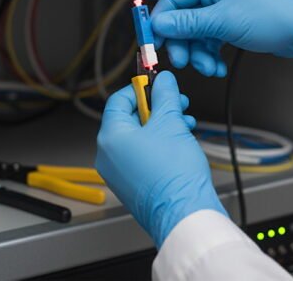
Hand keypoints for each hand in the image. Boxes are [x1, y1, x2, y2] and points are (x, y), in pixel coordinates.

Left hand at [95, 71, 226, 246]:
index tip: (156, 84)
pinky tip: (179, 142)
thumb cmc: (174, 174)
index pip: (118, 100)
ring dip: (162, 126)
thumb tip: (163, 81)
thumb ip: (165, 95)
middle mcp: (108, 155)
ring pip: (138, 138)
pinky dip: (159, 145)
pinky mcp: (131, 185)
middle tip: (176, 103)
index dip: (139, 88)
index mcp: (110, 137)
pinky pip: (141, 156)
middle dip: (156, 108)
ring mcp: (118, 173)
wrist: (184, 212)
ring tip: (184, 124)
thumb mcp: (171, 122)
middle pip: (129, 119)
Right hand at [151, 0, 292, 80]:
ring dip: (199, 54)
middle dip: (182, 43)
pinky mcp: (232, 25)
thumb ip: (188, 24)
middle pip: (183, 20)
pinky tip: (217, 66)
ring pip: (197, 34)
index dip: (162, 22)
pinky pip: (211, 41)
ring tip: (208, 67)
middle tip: (182, 61)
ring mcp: (225, 9)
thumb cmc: (275, 15)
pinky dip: (211, 55)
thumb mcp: (223, 21)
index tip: (153, 43)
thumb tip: (160, 24)